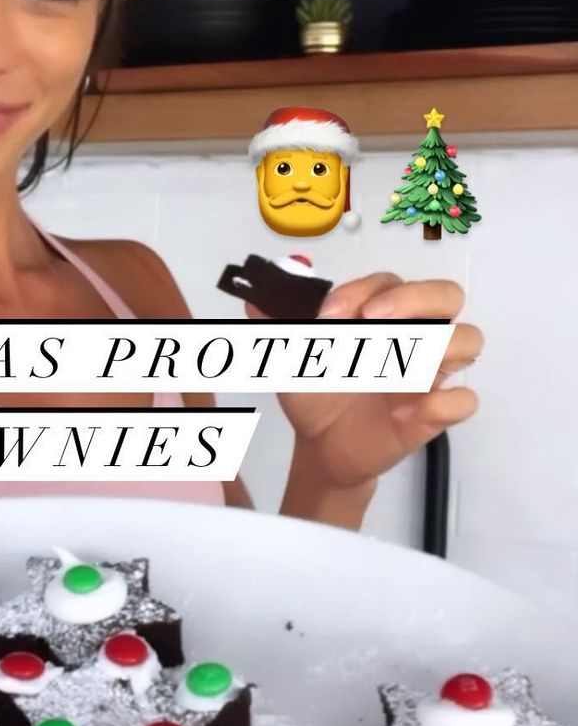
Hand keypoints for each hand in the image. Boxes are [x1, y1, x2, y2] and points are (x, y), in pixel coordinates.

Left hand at [247, 271, 482, 494]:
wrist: (320, 444)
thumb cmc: (317, 391)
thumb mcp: (288, 354)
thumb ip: (274, 322)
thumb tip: (255, 297)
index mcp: (385, 313)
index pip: (389, 281)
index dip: (360, 292)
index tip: (327, 317)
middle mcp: (416, 334)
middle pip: (447, 295)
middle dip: (414, 298)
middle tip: (372, 319)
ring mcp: (431, 372)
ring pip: (469, 339)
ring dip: (434, 346)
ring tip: (388, 366)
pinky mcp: (437, 412)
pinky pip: (464, 399)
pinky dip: (440, 401)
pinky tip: (402, 411)